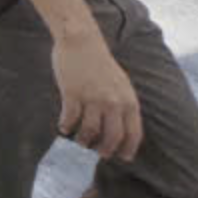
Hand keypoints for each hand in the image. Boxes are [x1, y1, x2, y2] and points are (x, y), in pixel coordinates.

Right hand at [53, 30, 142, 161]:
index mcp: (128, 100)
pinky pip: (70, 118)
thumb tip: (122, 130)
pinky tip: (64, 127)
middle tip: (98, 152)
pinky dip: (66, 127)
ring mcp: (92, 98)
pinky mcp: (72, 93)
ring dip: (84, 140)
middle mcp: (113, 102)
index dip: (128, 149)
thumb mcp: (121, 84)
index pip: (133, 133)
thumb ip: (124, 105)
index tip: (122, 157)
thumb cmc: (100, 63)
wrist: (81, 41)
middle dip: (105, 149)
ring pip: (90, 131)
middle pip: (112, 137)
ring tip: (80, 140)